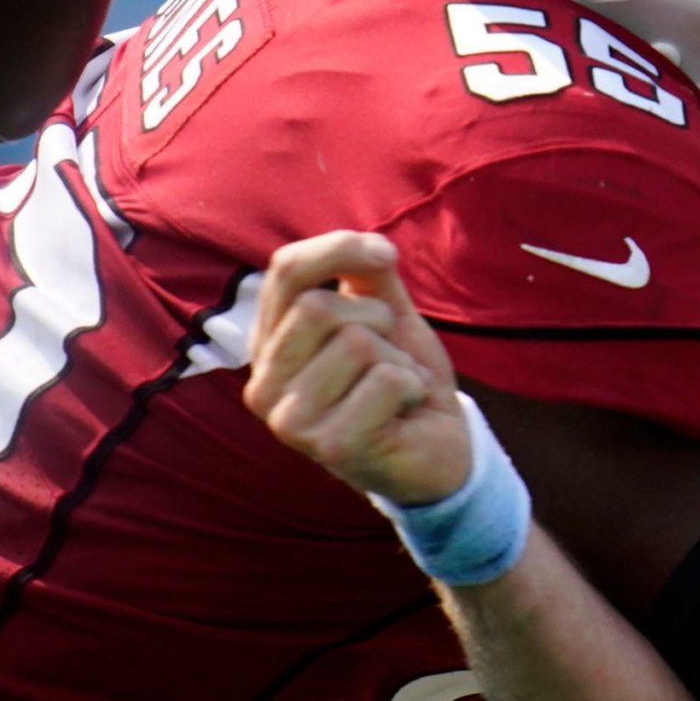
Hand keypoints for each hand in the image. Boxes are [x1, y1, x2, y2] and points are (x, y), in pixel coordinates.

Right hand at [244, 230, 469, 505]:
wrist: (437, 453)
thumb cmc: (400, 379)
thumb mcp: (384, 315)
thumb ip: (367, 276)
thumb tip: (369, 247)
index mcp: (267, 346)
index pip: (285, 271)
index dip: (340, 248)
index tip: (386, 256)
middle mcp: (262, 386)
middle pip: (316, 306)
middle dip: (375, 317)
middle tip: (390, 353)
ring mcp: (289, 421)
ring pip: (355, 342)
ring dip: (397, 358)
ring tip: (396, 388)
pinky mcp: (329, 446)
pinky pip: (386, 379)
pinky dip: (412, 386)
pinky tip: (404, 411)